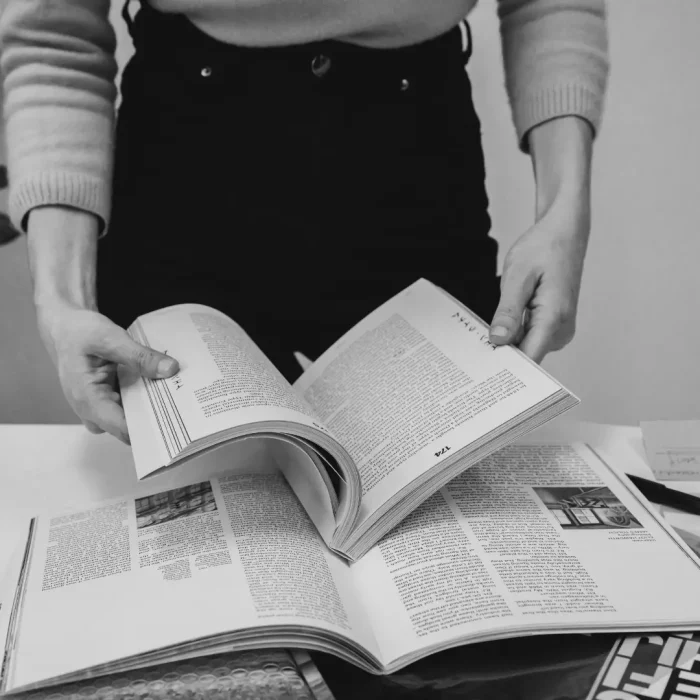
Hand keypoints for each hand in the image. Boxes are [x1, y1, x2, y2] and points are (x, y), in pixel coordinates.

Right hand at [37, 302, 178, 444]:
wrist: (66, 329)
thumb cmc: (79, 333)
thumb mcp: (110, 338)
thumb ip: (140, 356)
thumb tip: (169, 370)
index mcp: (87, 399)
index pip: (122, 428)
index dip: (150, 429)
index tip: (175, 421)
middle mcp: (91, 411)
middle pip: (131, 428)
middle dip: (156, 418)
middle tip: (182, 402)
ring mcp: (100, 409)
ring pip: (133, 420)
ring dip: (153, 409)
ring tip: (175, 392)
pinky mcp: (108, 402)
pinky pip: (132, 408)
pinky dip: (146, 399)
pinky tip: (160, 386)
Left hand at [489, 116, 593, 362]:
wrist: (564, 233)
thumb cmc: (543, 248)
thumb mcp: (517, 276)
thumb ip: (508, 311)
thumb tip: (498, 340)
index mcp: (554, 317)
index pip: (529, 358)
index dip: (505, 367)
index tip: (482, 372)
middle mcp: (561, 329)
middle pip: (526, 355)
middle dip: (501, 354)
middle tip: (473, 351)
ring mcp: (559, 329)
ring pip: (526, 348)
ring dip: (506, 343)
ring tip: (484, 337)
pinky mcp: (554, 326)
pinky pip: (530, 338)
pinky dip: (513, 335)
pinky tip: (498, 327)